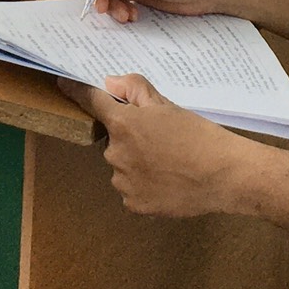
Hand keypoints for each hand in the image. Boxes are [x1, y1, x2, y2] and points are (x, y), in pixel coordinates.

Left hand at [58, 74, 249, 217]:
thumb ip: (135, 90)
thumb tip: (110, 84)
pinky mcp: (134, 204)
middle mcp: (116, 153)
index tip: (64, 85)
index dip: (77, 91)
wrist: (224, 175)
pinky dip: (144, 186)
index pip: (92, 102)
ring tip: (169, 164)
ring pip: (122, 167)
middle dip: (131, 139)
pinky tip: (168, 182)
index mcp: (123, 124)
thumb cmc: (199, 137)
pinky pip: (131, 191)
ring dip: (137, 164)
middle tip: (161, 141)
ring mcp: (123, 182)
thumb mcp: (168, 105)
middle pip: (114, 140)